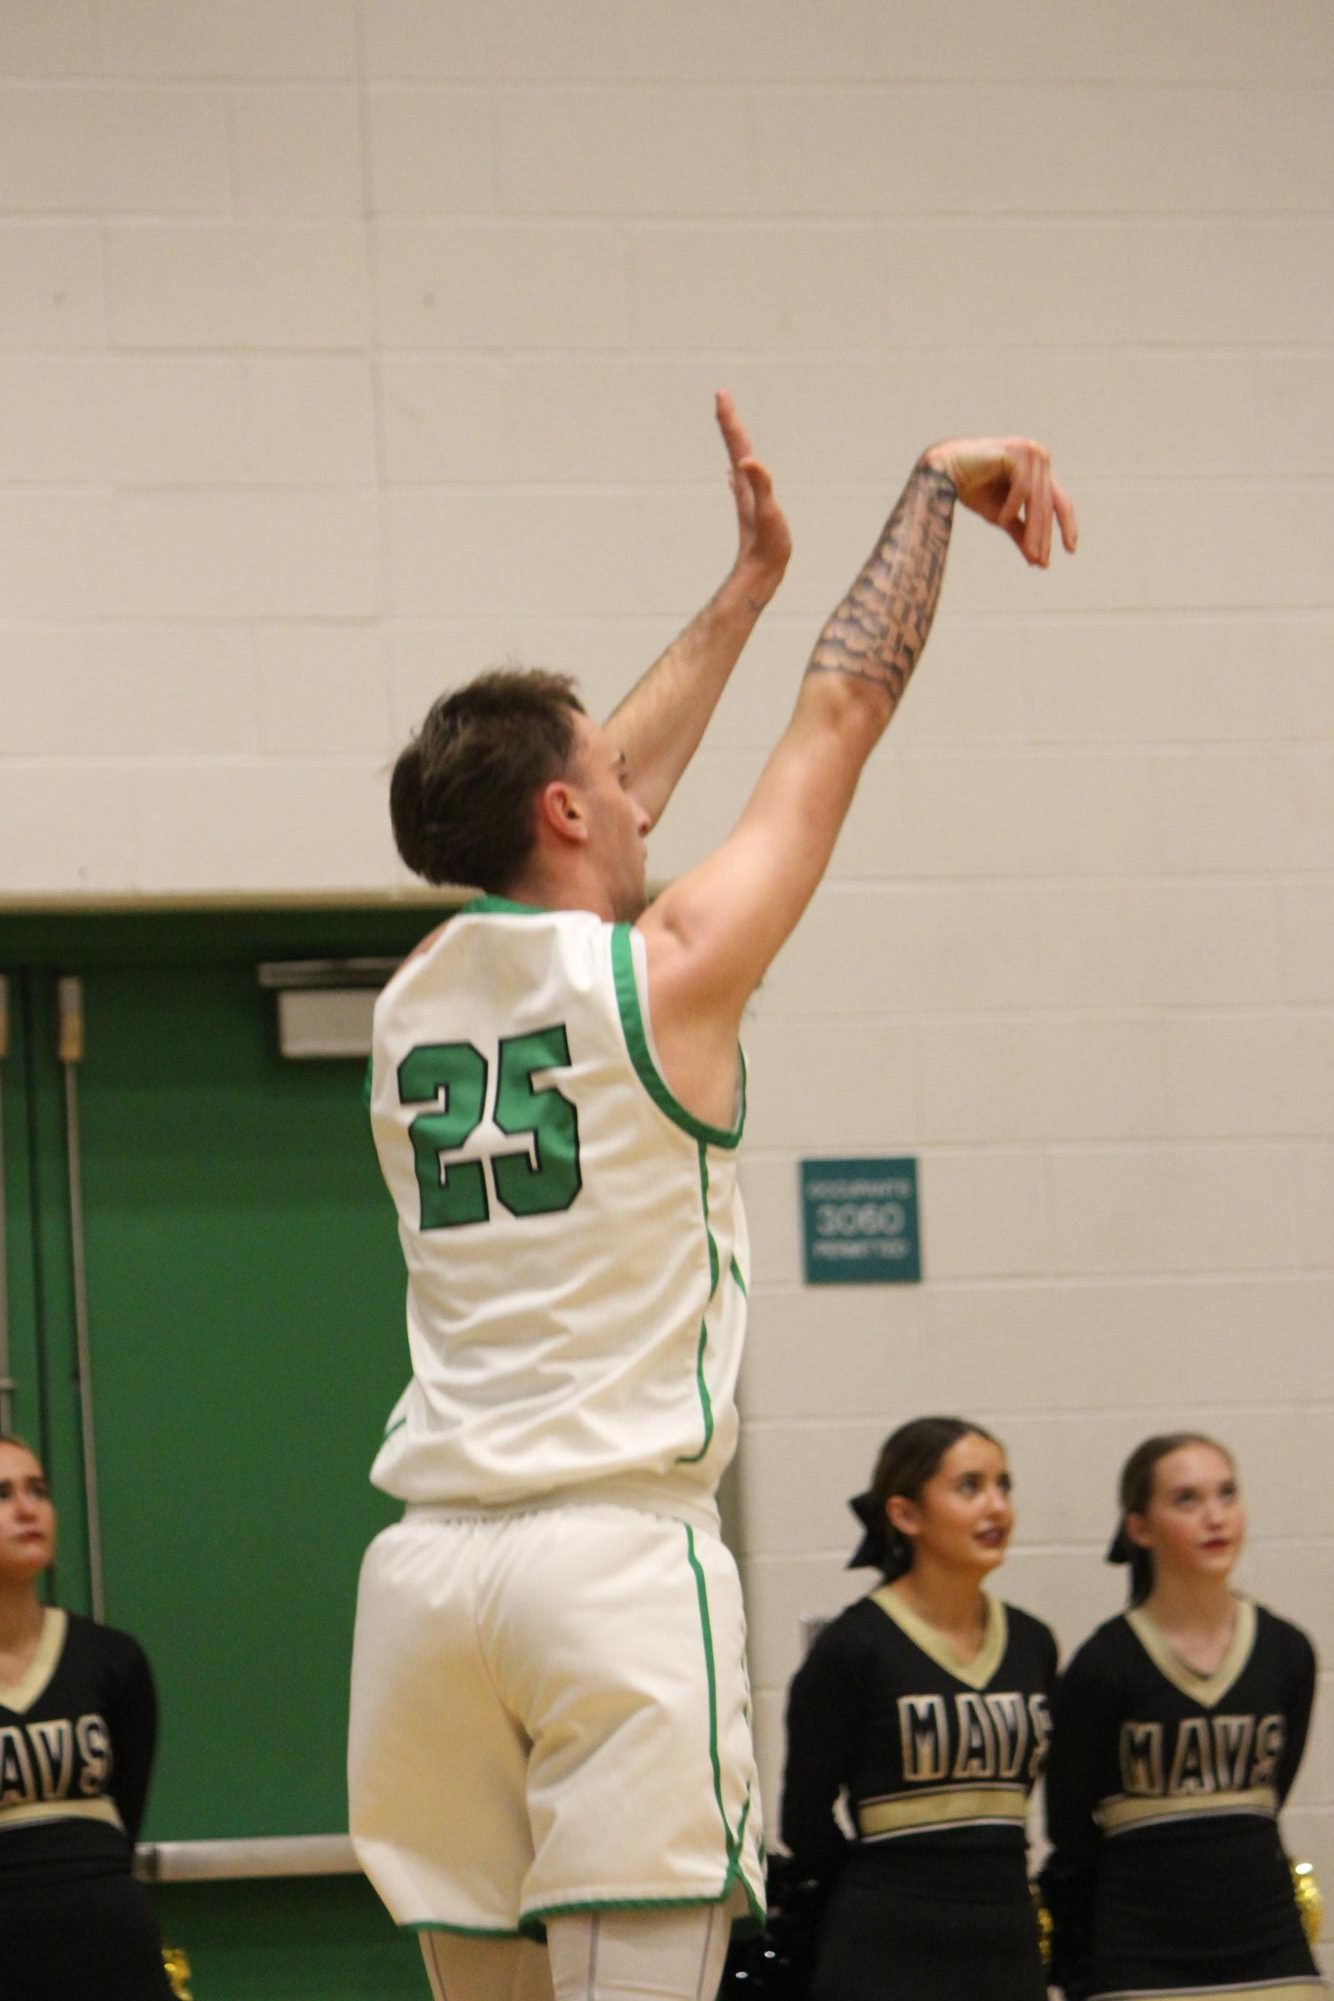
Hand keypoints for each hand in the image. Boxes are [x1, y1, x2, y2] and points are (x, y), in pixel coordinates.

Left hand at [716, 388, 791, 605]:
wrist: (758, 576)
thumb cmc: (767, 547)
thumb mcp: (767, 514)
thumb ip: (760, 486)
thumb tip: (747, 461)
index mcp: (747, 483)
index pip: (737, 443)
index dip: (729, 418)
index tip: (721, 393)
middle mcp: (744, 487)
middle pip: (735, 447)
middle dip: (729, 420)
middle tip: (722, 396)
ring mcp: (747, 499)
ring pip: (738, 461)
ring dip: (734, 440)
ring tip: (729, 424)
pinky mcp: (752, 511)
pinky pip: (744, 482)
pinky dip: (740, 470)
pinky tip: (735, 473)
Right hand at [921, 437, 1076, 567]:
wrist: (943, 469)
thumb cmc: (971, 489)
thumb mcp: (1001, 516)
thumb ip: (1021, 531)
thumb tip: (1037, 560)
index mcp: (1039, 469)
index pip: (1059, 500)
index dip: (1066, 525)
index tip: (1070, 550)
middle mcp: (1038, 457)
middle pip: (1049, 502)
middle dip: (1044, 534)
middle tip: (1041, 560)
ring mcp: (1029, 451)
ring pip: (1038, 498)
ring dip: (1032, 527)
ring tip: (1027, 550)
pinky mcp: (1015, 451)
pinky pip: (1022, 487)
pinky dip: (1013, 506)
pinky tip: (1001, 519)